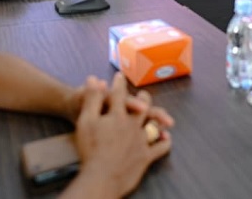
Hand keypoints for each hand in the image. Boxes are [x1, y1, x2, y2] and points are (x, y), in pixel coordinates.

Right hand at [73, 74, 171, 196]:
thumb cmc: (90, 148)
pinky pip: (160, 146)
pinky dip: (164, 141)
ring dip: (157, 117)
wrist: (100, 176)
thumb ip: (92, 98)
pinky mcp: (146, 156)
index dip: (118, 83)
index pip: (119, 93)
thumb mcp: (86, 120)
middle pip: (142, 105)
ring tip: (162, 116)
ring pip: (153, 123)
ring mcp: (141, 139)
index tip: (119, 76)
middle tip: (143, 94)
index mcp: (117, 113)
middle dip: (143, 98)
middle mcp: (132, 123)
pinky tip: (165, 138)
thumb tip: (94, 78)